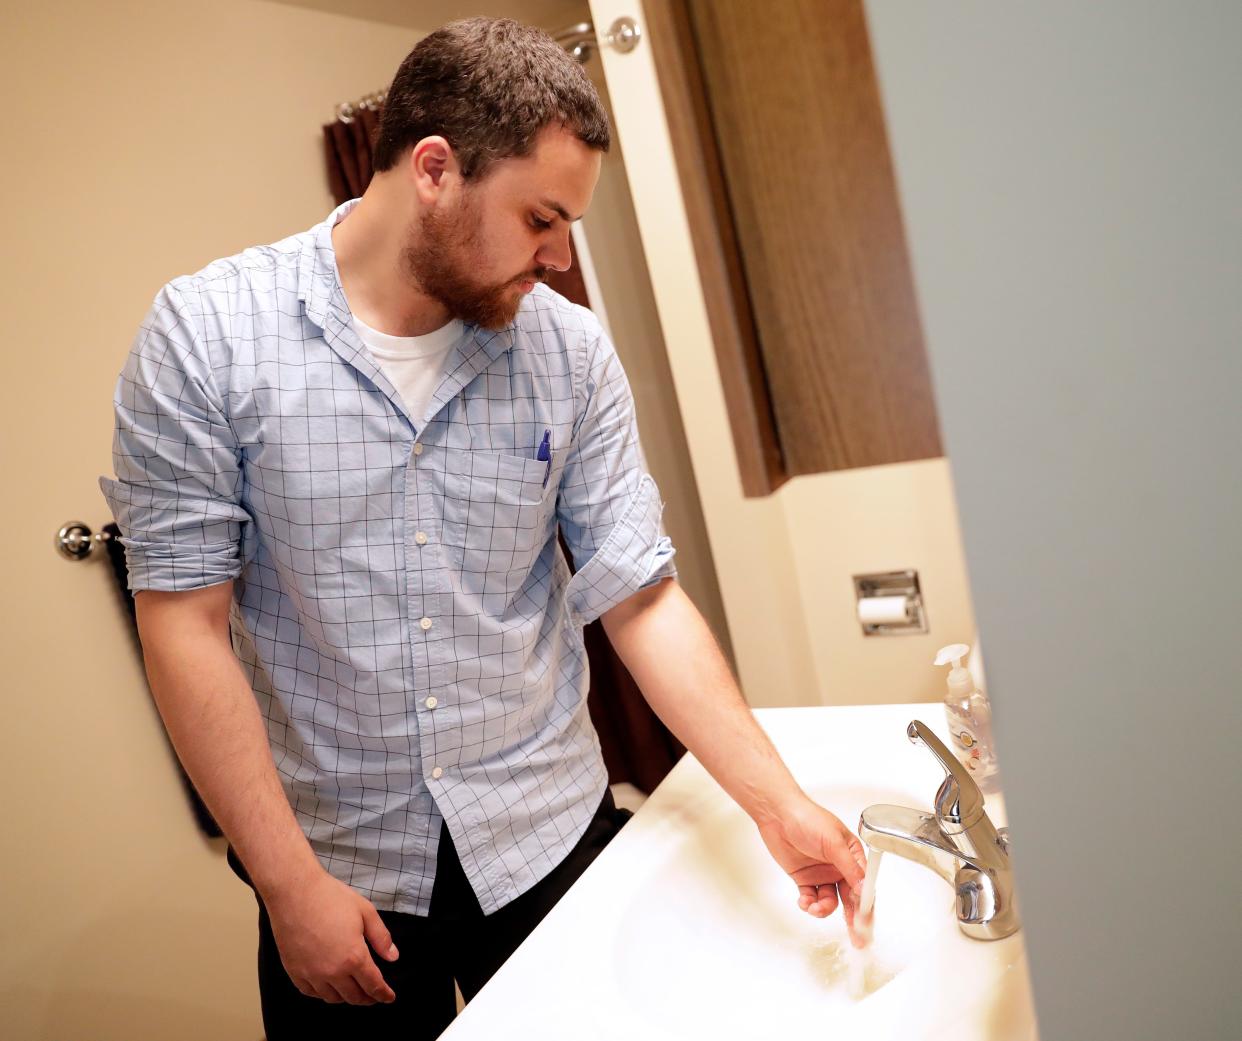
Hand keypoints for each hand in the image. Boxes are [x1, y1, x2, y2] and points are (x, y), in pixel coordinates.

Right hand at [263, 869, 399, 1004]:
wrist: (295, 892)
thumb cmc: (331, 897)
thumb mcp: (365, 911)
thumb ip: (381, 937)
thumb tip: (393, 957)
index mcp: (354, 957)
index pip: (373, 985)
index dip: (383, 994)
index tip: (389, 998)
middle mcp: (333, 971)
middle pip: (353, 997)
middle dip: (367, 998)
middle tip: (374, 996)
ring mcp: (311, 974)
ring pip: (332, 998)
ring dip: (346, 998)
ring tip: (353, 991)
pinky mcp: (294, 971)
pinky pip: (311, 992)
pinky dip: (323, 994)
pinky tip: (328, 987)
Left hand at [755, 796, 871, 946]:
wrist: (778, 815)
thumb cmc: (808, 819)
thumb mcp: (834, 842)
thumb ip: (850, 867)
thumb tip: (865, 888)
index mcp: (852, 856)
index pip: (864, 886)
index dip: (866, 906)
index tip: (865, 923)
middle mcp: (839, 867)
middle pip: (850, 899)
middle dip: (853, 919)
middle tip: (857, 938)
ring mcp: (822, 874)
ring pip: (830, 902)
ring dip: (824, 909)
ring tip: (814, 908)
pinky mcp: (805, 879)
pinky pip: (812, 899)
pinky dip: (809, 904)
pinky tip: (804, 902)